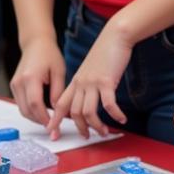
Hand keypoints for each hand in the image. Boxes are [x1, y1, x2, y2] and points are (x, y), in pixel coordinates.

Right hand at [9, 36, 65, 126]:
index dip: (44, 117)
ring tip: (49, 120)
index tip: (53, 125)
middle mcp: (19, 82)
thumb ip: (58, 91)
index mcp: (31, 77)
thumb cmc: (50, 55)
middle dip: (39, 120)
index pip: (35, 104)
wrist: (36, 43)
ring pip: (22, 109)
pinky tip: (42, 111)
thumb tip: (59, 111)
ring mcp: (14, 84)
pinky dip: (30, 110)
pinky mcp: (13, 86)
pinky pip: (21, 103)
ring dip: (34, 117)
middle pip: (26, 110)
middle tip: (53, 126)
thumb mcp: (59, 71)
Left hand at [46, 21, 133, 139]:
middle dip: (81, 128)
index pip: (60, 104)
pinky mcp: (107, 81)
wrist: (115, 36)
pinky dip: (115, 114)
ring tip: (104, 132)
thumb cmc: (105, 52)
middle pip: (74, 112)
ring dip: (96, 125)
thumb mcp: (90, 69)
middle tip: (87, 136)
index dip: (55, 119)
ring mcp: (93, 83)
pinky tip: (122, 119)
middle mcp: (81, 84)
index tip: (52, 132)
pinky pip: (109, 104)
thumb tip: (87, 99)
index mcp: (76, 81)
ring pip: (88, 112)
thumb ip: (86, 83)